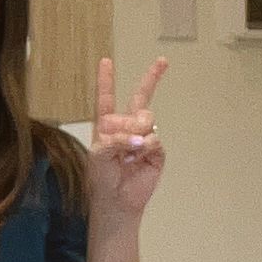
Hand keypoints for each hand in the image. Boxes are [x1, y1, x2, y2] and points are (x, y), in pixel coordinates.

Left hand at [83, 55, 167, 223]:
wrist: (116, 200)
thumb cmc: (101, 177)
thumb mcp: (98, 154)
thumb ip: (115, 139)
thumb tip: (139, 137)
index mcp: (107, 125)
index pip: (106, 98)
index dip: (106, 80)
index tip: (106, 61)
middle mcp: (127, 126)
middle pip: (141, 96)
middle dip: (153, 76)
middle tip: (163, 62)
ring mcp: (144, 136)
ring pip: (147, 117)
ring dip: (137, 130)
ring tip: (129, 151)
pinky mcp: (157, 151)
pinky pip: (154, 139)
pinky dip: (144, 147)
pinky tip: (136, 159)